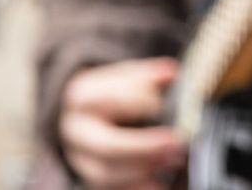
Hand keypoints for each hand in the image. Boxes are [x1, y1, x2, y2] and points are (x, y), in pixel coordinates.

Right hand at [56, 57, 184, 187]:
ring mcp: (80, 158)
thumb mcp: (130, 76)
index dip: (140, 101)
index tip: (162, 104)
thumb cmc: (116, 92)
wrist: (87, 113)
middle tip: (176, 143)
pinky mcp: (89, 177)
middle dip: (144, 147)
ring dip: (143, 170)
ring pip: (105, 174)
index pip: (110, 100)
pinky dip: (135, 188)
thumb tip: (171, 74)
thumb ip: (151, 75)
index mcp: (84, 97)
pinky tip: (158, 185)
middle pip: (106, 145)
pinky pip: (108, 189)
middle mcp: (76, 131)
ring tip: (173, 160)